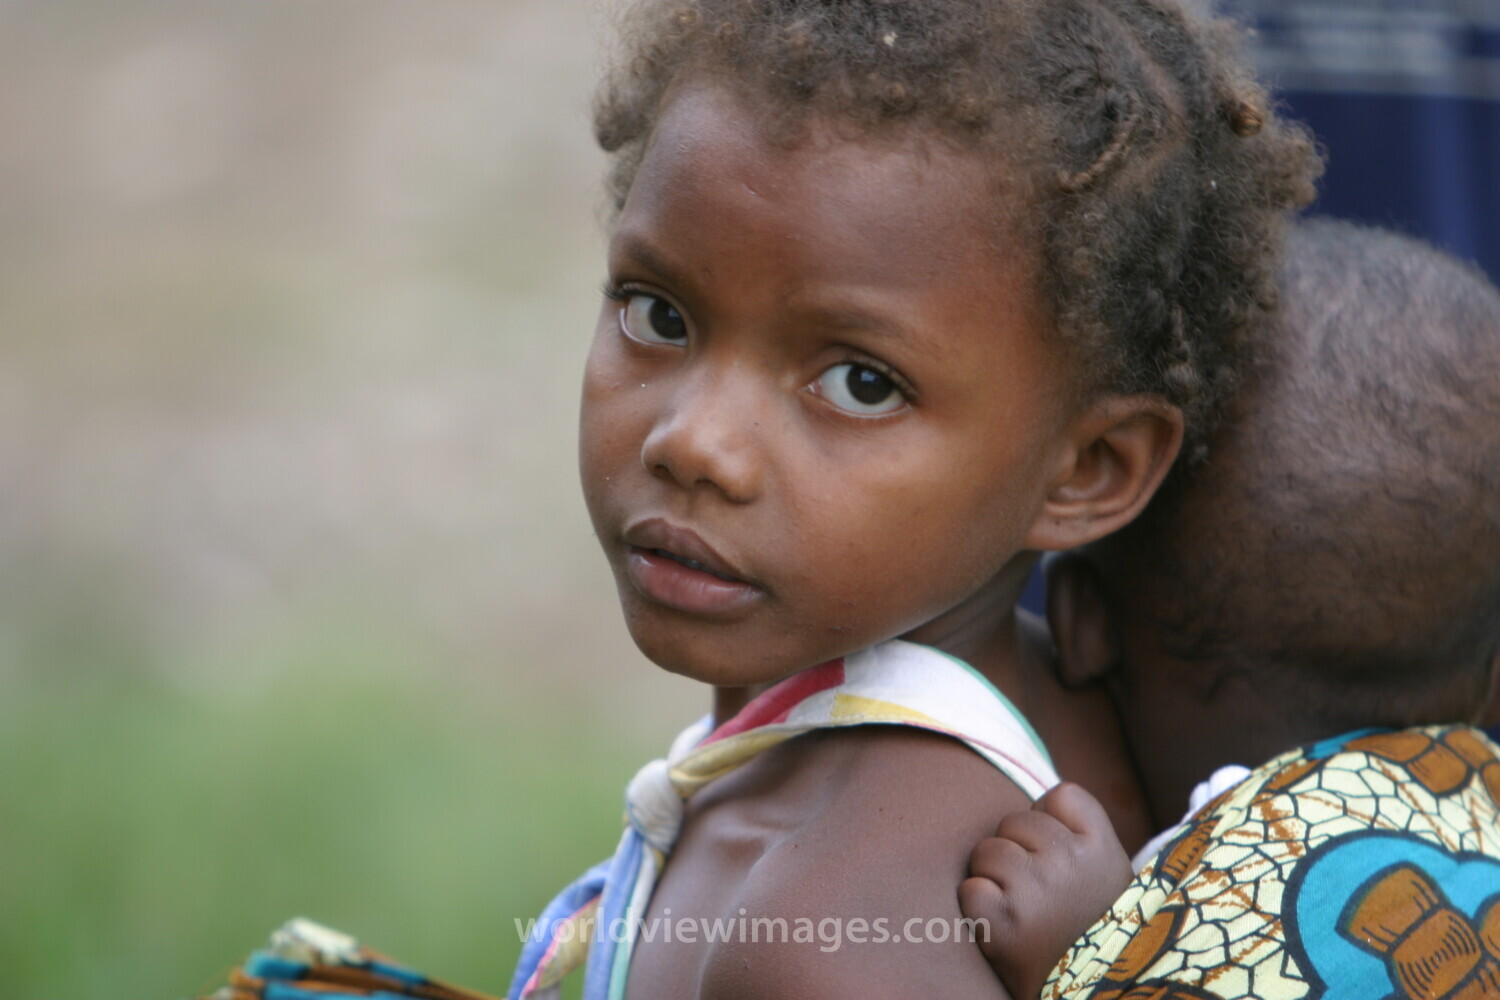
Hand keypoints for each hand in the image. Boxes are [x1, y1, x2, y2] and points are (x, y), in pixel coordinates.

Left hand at [958, 783, 1132, 998]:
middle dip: (1018, 848)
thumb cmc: (1095, 925)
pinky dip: (980, 906)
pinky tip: (1005, 924)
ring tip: (1022, 907)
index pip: (1061, 795)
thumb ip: (1080, 830)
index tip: (1059, 851)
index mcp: (1101, 848)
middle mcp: (1069, 862)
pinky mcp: (1003, 922)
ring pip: (987, 851)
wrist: (1099, 988)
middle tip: (1039, 890)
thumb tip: (1034, 800)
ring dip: (994, 876)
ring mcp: (1035, 890)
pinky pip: (970, 888)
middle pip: (1014, 820)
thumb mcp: (1111, 872)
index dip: (1051, 820)